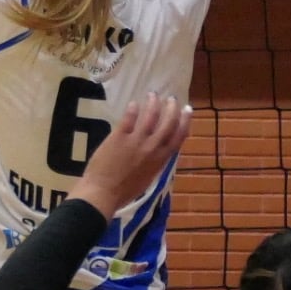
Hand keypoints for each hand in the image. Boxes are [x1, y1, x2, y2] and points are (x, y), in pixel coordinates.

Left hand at [69, 93, 191, 215]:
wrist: (102, 193)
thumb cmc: (124, 191)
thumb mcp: (147, 178)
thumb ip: (155, 162)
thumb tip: (159, 151)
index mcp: (160, 160)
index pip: (178, 137)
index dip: (185, 122)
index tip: (188, 110)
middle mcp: (152, 148)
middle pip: (167, 123)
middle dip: (172, 108)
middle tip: (172, 99)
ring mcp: (136, 141)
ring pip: (150, 117)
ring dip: (153, 104)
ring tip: (153, 95)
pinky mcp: (119, 136)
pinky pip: (129, 118)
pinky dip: (133, 109)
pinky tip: (134, 103)